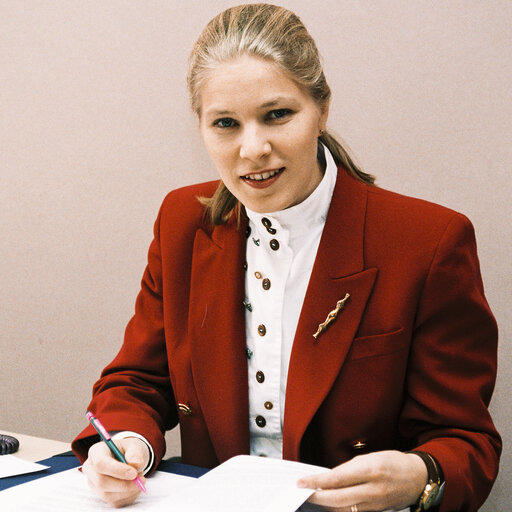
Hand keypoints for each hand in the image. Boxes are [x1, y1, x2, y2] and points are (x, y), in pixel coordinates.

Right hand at [82, 437, 149, 507]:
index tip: (134, 473)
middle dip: (124, 484)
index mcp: (96, 452)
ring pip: (107, 495)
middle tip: (141, 480)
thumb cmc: (128, 450)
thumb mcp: (134, 445)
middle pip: (101, 482)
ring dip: (128, 491)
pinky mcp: (101, 495)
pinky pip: (114, 502)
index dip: (117, 470)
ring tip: (139, 480)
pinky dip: (129, 496)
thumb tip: (136, 464)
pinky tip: (135, 487)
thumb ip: (135, 453)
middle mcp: (91, 469)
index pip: (100, 463)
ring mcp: (94, 484)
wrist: (129, 458)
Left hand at [297, 450, 426, 511]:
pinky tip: (329, 504)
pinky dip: (339, 509)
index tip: (302, 482)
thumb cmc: (393, 462)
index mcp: (370, 470)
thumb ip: (349, 469)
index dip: (317, 482)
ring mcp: (375, 504)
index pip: (337, 479)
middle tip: (303, 492)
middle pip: (338, 499)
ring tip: (312, 498)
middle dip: (317, 497)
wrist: (417, 478)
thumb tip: (328, 478)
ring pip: (344, 510)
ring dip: (326, 506)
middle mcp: (372, 489)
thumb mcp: (370, 458)